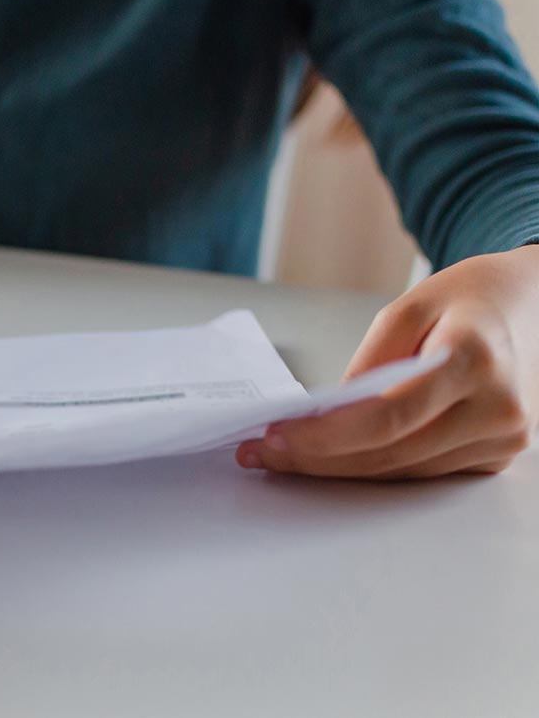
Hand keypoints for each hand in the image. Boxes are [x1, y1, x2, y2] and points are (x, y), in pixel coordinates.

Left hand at [237, 246, 538, 478]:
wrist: (533, 306)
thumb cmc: (468, 300)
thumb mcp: (408, 308)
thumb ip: (368, 363)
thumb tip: (326, 416)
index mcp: (473, 359)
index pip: (388, 416)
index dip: (325, 436)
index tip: (275, 437)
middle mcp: (498, 407)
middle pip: (390, 453)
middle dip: (318, 459)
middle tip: (260, 454)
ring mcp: (504, 437)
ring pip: (402, 471)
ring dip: (338, 469)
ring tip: (283, 457)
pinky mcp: (497, 454)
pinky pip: (422, 471)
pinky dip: (374, 466)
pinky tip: (333, 457)